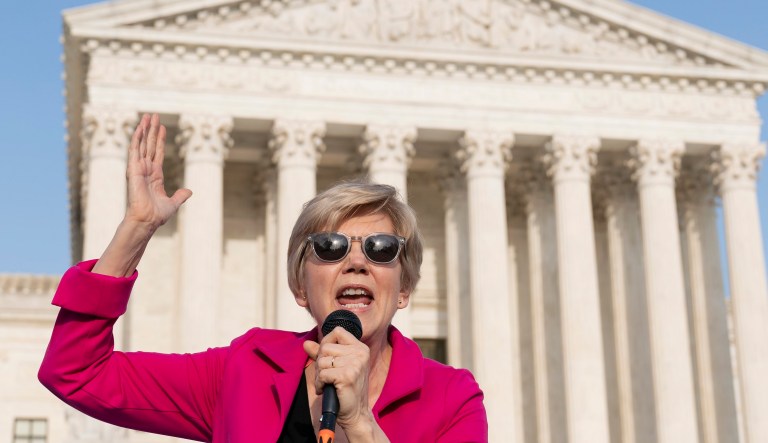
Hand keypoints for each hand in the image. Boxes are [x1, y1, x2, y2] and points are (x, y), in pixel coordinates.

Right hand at [125, 113, 191, 232]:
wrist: (147, 220)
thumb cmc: (157, 215)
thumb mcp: (173, 203)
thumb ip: (180, 196)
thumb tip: (189, 191)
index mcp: (155, 175)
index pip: (157, 152)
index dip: (160, 140)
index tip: (162, 127)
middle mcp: (146, 169)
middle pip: (149, 145)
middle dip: (152, 130)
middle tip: (154, 115)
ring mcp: (139, 168)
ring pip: (142, 144)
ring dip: (144, 130)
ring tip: (148, 116)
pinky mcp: (133, 170)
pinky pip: (135, 151)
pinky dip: (137, 139)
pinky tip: (140, 128)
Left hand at [304, 328, 373, 430]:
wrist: (356, 413)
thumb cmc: (346, 390)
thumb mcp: (337, 367)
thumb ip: (322, 353)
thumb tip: (306, 343)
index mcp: (360, 348)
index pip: (337, 331)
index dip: (326, 342)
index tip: (328, 358)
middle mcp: (360, 353)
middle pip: (326, 347)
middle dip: (320, 362)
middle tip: (327, 376)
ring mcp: (355, 364)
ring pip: (322, 361)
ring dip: (319, 375)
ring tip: (327, 384)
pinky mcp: (347, 376)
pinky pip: (322, 374)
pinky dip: (319, 383)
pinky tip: (326, 389)